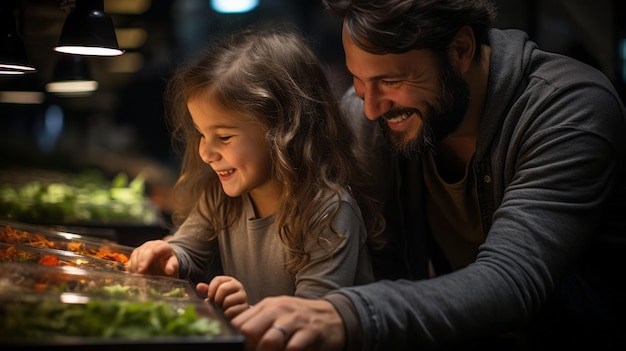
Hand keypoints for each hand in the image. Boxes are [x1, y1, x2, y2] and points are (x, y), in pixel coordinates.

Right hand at [127, 240, 178, 276]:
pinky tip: (134, 273)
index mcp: (162, 246)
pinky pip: (131, 258)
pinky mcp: (137, 253)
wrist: (165, 260)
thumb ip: (172, 266)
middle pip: (142, 252)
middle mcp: (152, 245)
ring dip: (134, 266)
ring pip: (135, 254)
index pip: (153, 250)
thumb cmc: (170, 262)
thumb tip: (170, 270)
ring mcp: (144, 248)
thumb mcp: (174, 264)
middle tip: (138, 274)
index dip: (146, 260)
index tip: (142, 270)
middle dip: (139, 263)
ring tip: (137, 275)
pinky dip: (131, 266)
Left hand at [197, 276, 248, 318]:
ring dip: (221, 307)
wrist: (237, 312)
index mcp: (230, 281)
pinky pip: (231, 310)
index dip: (210, 289)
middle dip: (216, 299)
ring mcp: (243, 296)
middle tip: (216, 304)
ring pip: (227, 300)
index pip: (218, 280)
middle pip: (223, 289)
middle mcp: (238, 286)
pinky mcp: (245, 307)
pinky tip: (226, 314)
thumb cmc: (224, 302)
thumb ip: (207, 290)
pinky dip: (226, 314)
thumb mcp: (215, 294)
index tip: (209, 296)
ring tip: (222, 309)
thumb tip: (199, 286)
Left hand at [230, 296, 345, 350]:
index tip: (241, 348)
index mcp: (267, 306)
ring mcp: (295, 320)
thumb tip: (237, 335)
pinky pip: (293, 348)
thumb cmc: (300, 318)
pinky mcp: (310, 332)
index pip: (239, 323)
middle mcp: (279, 310)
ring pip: (270, 341)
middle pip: (250, 331)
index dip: (237, 340)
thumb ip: (258, 322)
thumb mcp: (278, 314)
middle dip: (249, 347)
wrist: (332, 316)